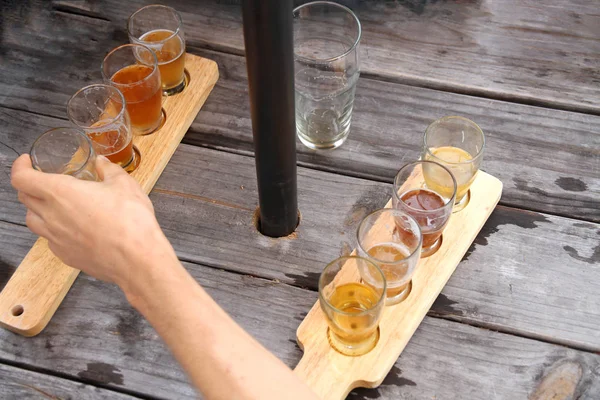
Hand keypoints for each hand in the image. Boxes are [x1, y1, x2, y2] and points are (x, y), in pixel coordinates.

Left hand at [11, 154, 169, 290]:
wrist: (136, 258)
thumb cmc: (130, 220)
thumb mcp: (124, 184)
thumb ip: (109, 170)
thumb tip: (102, 163)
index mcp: (60, 192)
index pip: (22, 179)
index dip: (20, 167)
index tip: (26, 162)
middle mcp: (51, 216)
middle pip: (24, 199)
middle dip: (29, 186)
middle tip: (43, 180)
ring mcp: (56, 238)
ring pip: (33, 221)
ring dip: (37, 209)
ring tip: (54, 205)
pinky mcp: (66, 255)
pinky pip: (50, 239)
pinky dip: (54, 230)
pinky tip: (72, 227)